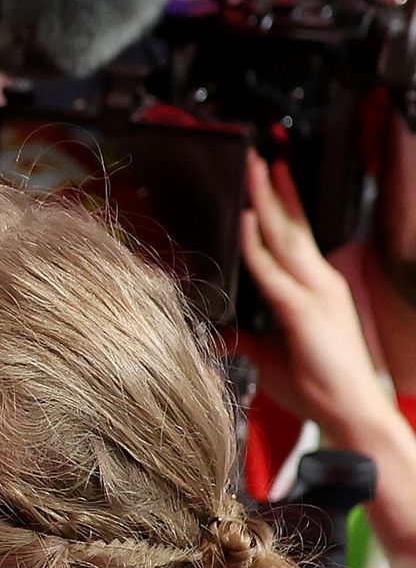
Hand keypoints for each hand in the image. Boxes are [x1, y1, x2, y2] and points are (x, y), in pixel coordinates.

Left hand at [235, 151, 392, 441]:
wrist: (350, 413)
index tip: (269, 175)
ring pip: (285, 237)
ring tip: (254, 169)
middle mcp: (321, 282)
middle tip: (258, 155)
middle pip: (292, 225)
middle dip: (273, 188)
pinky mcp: (306, 311)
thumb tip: (216, 329)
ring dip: (267, 201)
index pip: (296, 234)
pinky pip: (274, 272)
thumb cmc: (317, 385)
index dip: (282, 202)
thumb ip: (244, 334)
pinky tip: (246, 221)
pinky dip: (258, 245)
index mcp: (317, 287)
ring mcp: (316, 293)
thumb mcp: (270, 351)